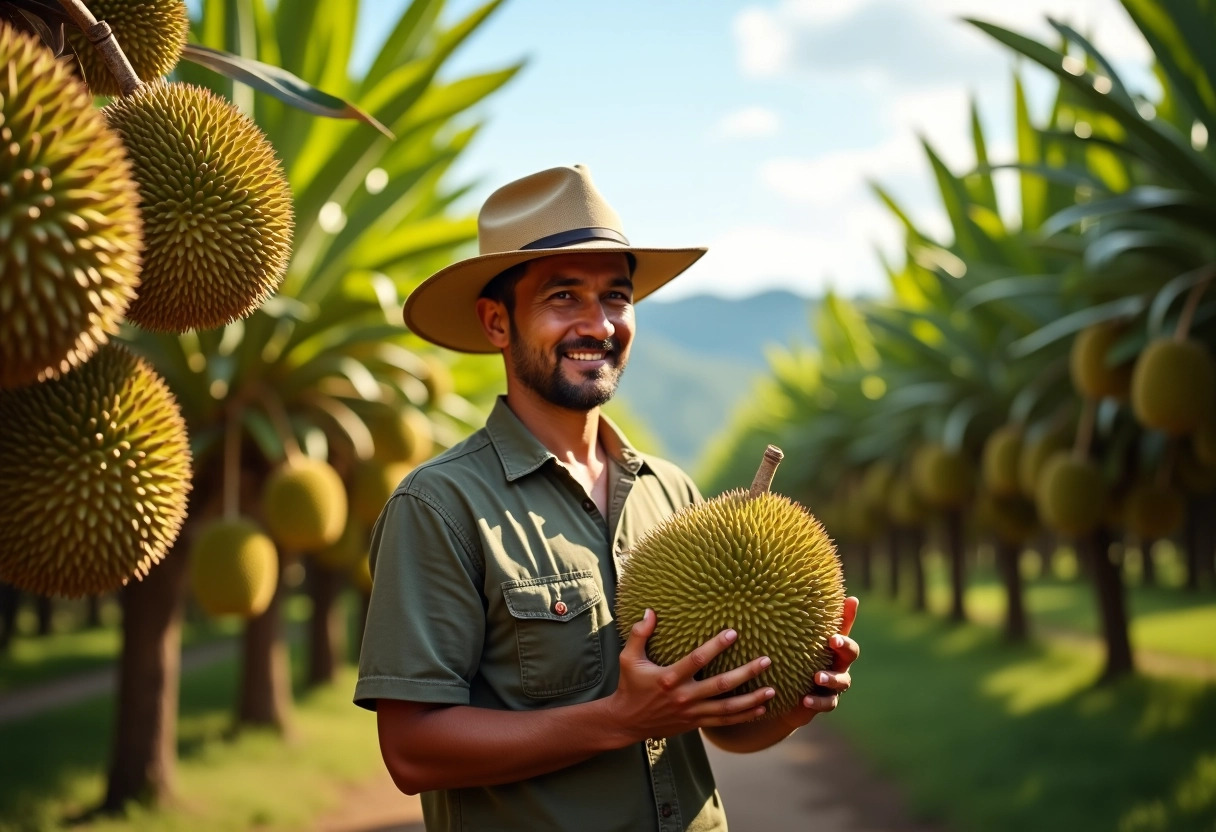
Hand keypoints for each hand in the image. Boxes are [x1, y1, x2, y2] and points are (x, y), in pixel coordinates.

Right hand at [605, 608, 773, 742]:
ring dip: (752, 699)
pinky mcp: (696, 723)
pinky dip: (744, 716)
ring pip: (728, 708)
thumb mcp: (629, 658)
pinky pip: (724, 721)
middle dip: (746, 673)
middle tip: (766, 661)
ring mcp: (692, 713)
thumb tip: (650, 611)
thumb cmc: (631, 687)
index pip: (697, 660)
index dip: (716, 646)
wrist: (628, 722)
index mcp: (669, 678)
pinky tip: (761, 709)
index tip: (733, 632)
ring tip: (772, 689)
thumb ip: (639, 634)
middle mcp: (684, 697)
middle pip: (721, 685)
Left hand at [778, 595, 859, 730]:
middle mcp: (839, 663)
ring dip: (831, 678)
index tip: (833, 631)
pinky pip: (828, 703)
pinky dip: (818, 702)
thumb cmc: (796, 659)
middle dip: (844, 647)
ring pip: (842, 681)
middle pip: (851, 654)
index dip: (846, 623)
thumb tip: (815, 596)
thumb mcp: (798, 640)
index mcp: (834, 647)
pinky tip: (805, 700)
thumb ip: (806, 621)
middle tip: (833, 642)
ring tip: (817, 677)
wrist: (786, 694)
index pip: (844, 631)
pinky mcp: (826, 702)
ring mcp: (835, 685)